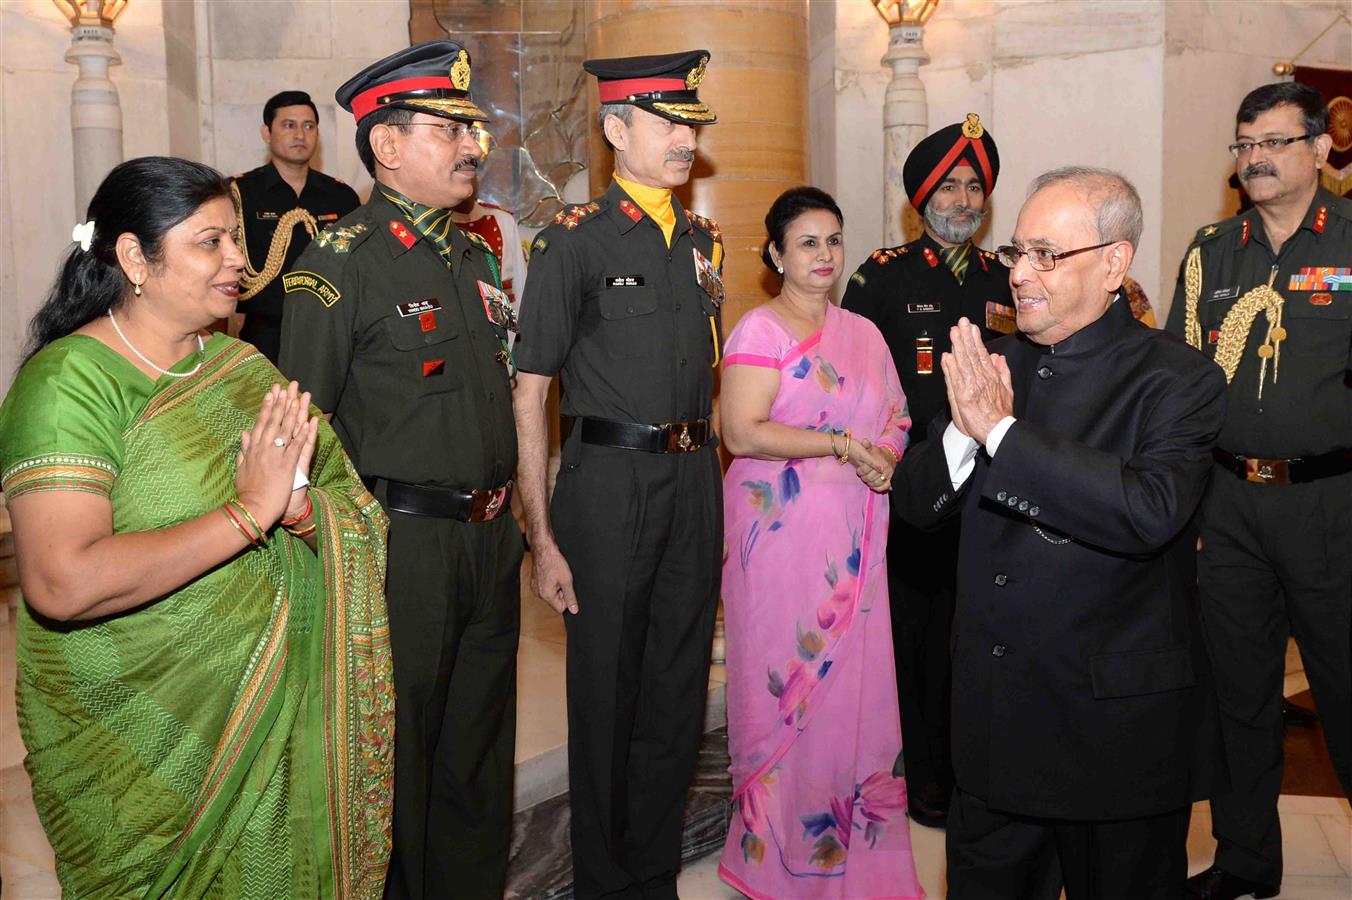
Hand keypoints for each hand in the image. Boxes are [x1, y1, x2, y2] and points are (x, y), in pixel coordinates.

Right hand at [235, 382, 317, 529]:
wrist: (253, 509)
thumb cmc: (247, 492)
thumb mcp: (241, 468)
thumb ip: (244, 450)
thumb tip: (243, 432)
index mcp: (253, 449)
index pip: (261, 423)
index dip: (267, 407)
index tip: (271, 393)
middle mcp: (264, 449)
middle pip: (274, 421)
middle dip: (281, 402)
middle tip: (287, 386)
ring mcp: (276, 456)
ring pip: (286, 430)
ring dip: (293, 412)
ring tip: (299, 396)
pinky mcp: (288, 466)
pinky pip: (298, 446)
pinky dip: (304, 433)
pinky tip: (310, 421)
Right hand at [530, 539, 577, 614]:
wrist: (544, 549)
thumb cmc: (553, 561)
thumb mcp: (567, 580)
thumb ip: (571, 596)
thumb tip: (574, 609)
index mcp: (546, 595)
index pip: (560, 608)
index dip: (567, 599)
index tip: (567, 588)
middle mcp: (538, 594)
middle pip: (555, 601)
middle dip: (561, 592)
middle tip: (561, 579)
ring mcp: (535, 588)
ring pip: (551, 595)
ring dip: (556, 587)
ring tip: (556, 575)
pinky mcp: (534, 583)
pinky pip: (545, 588)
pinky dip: (550, 583)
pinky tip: (551, 574)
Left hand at [852, 439, 894, 492]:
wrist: (890, 457)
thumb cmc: (878, 454)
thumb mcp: (872, 448)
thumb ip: (867, 445)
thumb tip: (864, 441)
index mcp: (881, 461)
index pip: (866, 470)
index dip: (861, 471)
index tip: (858, 471)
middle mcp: (886, 469)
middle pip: (870, 478)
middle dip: (864, 477)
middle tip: (862, 476)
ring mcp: (889, 476)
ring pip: (875, 484)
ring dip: (870, 483)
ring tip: (867, 480)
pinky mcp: (891, 482)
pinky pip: (882, 488)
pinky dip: (876, 488)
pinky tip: (873, 485)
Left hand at [942, 318, 1013, 445]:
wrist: (998, 431)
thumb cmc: (1001, 414)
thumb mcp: (1007, 390)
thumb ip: (1003, 372)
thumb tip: (998, 358)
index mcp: (991, 377)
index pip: (981, 354)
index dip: (975, 340)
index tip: (970, 327)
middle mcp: (981, 379)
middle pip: (972, 354)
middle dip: (965, 337)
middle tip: (960, 323)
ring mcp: (972, 387)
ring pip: (963, 363)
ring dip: (958, 347)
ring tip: (954, 333)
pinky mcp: (963, 396)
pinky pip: (956, 379)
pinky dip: (951, 367)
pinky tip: (947, 356)